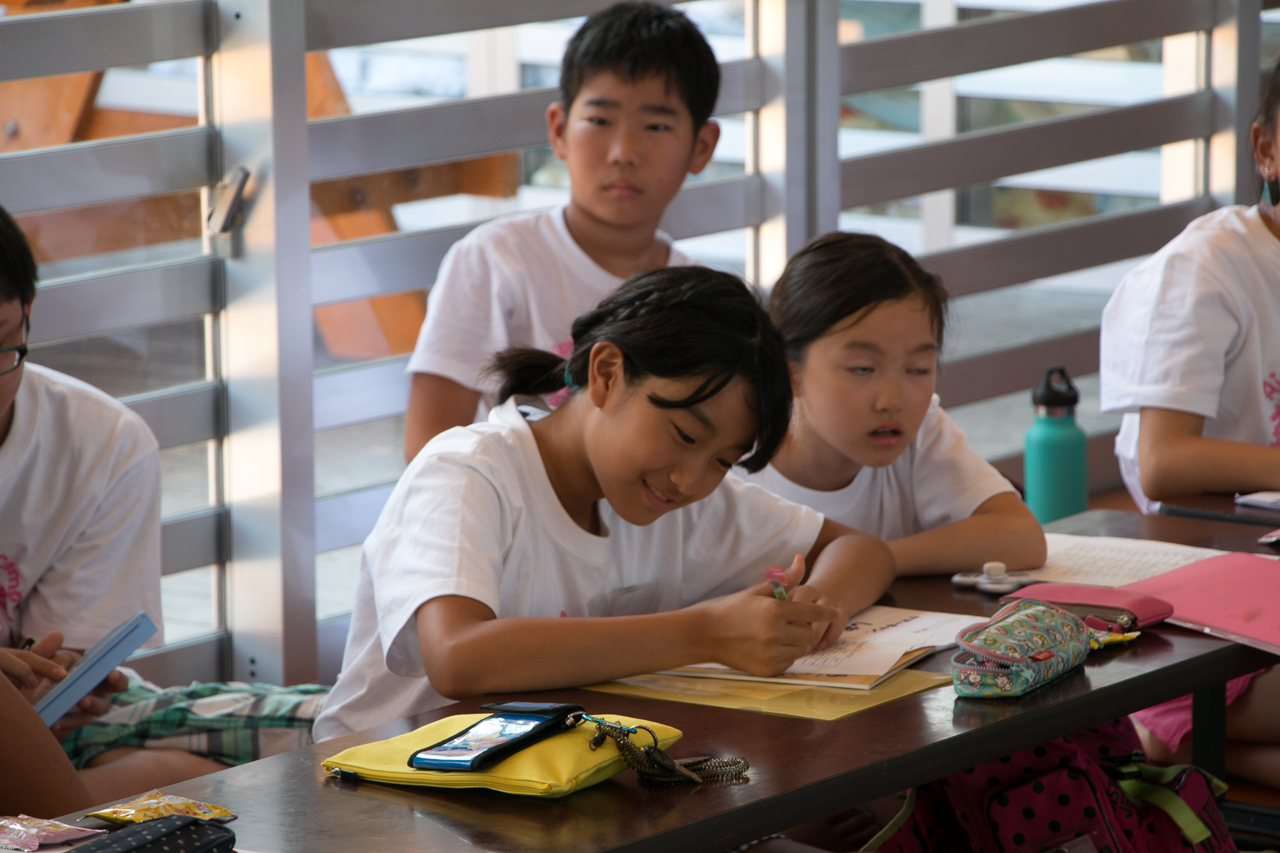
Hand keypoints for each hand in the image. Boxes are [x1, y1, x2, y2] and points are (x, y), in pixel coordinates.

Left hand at [11, 632, 126, 737]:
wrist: (29, 698)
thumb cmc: (43, 674)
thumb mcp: (42, 661)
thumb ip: (47, 650)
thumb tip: (57, 635)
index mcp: (95, 670)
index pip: (113, 673)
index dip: (116, 676)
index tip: (112, 674)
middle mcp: (98, 688)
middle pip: (113, 691)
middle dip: (110, 691)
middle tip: (99, 688)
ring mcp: (88, 705)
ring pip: (98, 708)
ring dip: (90, 704)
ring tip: (80, 701)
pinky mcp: (75, 721)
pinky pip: (77, 722)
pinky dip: (68, 721)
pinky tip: (55, 721)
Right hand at [694, 557, 840, 675]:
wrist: (706, 634)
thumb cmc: (733, 609)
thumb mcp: (758, 591)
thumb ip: (784, 579)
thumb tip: (802, 560)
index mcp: (775, 610)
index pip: (812, 611)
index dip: (826, 611)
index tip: (835, 611)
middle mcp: (775, 633)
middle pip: (809, 634)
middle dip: (804, 628)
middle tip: (792, 623)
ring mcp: (770, 653)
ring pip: (800, 650)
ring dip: (796, 643)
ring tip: (780, 635)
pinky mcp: (766, 669)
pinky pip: (788, 663)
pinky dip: (784, 656)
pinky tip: (769, 647)